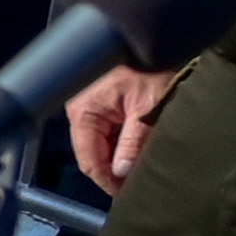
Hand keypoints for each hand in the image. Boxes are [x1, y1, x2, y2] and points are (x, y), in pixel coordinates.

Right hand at [65, 59, 183, 195]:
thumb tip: (122, 174)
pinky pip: (108, 133)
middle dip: (115, 171)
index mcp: (84, 113)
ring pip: (102, 145)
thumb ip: (133, 143)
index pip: (89, 160)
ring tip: (141, 170)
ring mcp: (90, 108)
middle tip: (138, 185)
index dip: (108, 181)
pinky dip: (122, 144)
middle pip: (94, 154)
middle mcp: (80, 112)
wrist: (155, 39)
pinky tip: (137, 151)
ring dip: (120, 157)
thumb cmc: (149, 68)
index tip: (128, 195)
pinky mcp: (102, 104)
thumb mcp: (146, 109)